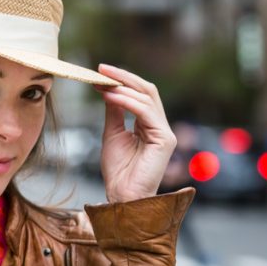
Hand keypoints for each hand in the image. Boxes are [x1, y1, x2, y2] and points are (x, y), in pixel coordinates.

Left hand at [93, 64, 177, 202]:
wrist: (122, 196)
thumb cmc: (119, 171)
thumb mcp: (112, 134)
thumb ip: (114, 112)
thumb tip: (109, 89)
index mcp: (150, 125)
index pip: (141, 94)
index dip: (123, 80)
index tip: (100, 72)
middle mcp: (161, 126)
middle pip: (148, 90)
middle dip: (124, 77)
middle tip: (102, 69)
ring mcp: (166, 133)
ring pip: (147, 98)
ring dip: (122, 88)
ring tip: (103, 83)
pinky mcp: (165, 140)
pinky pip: (145, 113)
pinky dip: (127, 102)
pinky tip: (110, 97)